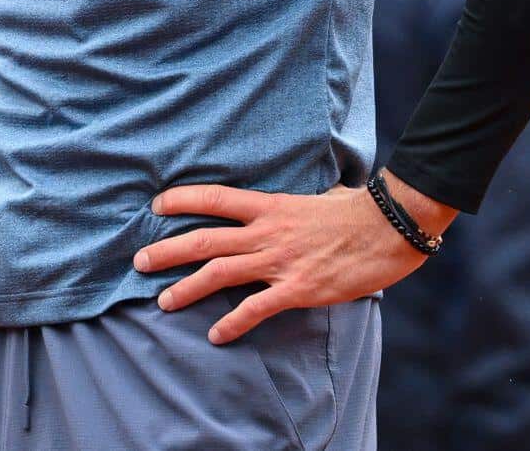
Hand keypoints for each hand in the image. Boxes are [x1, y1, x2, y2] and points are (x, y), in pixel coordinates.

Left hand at [133, 173, 454, 343]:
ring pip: (219, 273)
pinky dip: (232, 322)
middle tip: (139, 260)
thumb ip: (299, 202)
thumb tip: (306, 197)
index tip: (156, 205)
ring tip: (163, 301)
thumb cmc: (358, 210)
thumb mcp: (320, 195)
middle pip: (204, 240)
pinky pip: (256, 308)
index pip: (215, 198)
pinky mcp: (297, 288)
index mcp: (271, 205)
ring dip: (186, 288)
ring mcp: (280, 261)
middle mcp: (267, 232)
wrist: (389, 227)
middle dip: (167, 251)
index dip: (182, 200)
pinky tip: (215, 334)